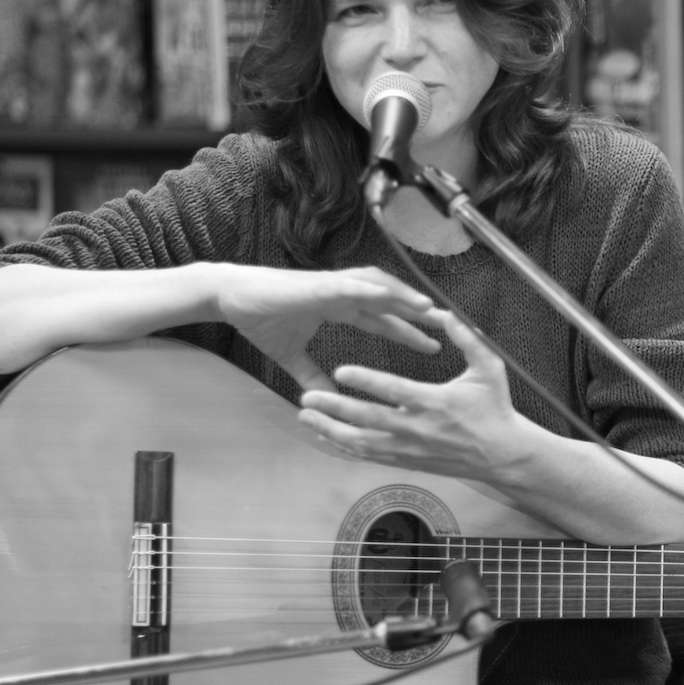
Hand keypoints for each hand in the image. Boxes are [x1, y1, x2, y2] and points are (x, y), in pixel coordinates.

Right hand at [212, 265, 438, 392]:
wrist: (231, 298)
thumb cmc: (260, 319)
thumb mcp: (292, 356)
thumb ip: (311, 375)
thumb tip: (325, 400)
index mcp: (339, 307)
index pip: (383, 320)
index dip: (408, 331)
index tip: (434, 344)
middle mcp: (342, 294)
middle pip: (391, 303)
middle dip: (419, 313)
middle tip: (452, 326)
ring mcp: (333, 286)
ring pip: (381, 289)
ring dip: (406, 298)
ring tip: (432, 310)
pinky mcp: (321, 284)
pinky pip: (357, 286)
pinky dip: (380, 291)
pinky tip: (399, 298)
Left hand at [295, 310, 535, 481]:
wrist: (502, 455)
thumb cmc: (495, 409)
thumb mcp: (489, 369)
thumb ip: (468, 340)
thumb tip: (447, 314)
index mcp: (434, 402)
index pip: (394, 391)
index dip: (367, 381)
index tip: (341, 371)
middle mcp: (417, 429)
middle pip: (368, 420)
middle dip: (335, 410)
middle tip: (307, 399)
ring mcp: (409, 449)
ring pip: (362, 443)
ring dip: (331, 431)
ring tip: (306, 418)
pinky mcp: (407, 461)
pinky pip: (370, 456)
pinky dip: (346, 448)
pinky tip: (327, 438)